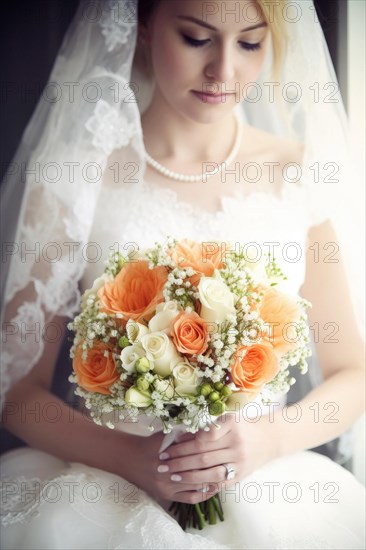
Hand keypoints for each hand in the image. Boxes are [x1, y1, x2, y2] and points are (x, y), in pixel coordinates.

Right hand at [117, 430, 216, 506]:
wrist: (131, 459)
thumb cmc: (153, 444)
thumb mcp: (167, 435)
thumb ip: (186, 434)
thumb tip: (207, 430)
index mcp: (169, 454)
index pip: (195, 456)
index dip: (210, 454)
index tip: (223, 451)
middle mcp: (168, 472)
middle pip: (197, 472)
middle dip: (214, 469)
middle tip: (229, 465)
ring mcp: (167, 486)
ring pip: (195, 486)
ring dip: (211, 482)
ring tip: (224, 476)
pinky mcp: (167, 496)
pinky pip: (189, 498)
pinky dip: (203, 494)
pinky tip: (212, 488)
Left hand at [153, 412, 280, 503]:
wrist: (269, 439)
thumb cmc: (243, 426)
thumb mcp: (228, 419)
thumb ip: (208, 428)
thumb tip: (180, 436)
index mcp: (231, 427)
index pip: (203, 437)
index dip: (184, 442)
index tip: (168, 446)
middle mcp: (236, 445)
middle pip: (202, 455)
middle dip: (179, 459)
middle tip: (162, 462)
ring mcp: (238, 462)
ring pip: (209, 471)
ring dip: (187, 475)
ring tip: (171, 475)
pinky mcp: (239, 476)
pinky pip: (218, 482)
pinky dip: (202, 484)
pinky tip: (188, 486)